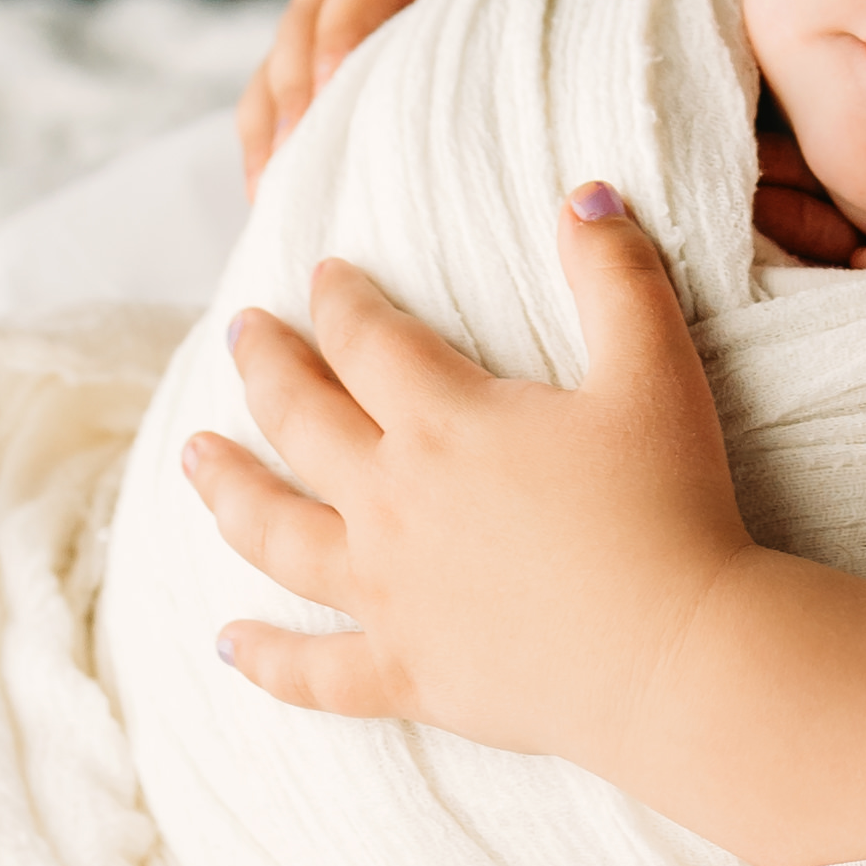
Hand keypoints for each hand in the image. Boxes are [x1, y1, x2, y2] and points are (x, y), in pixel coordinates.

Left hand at [190, 222, 750, 760]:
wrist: (672, 652)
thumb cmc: (668, 507)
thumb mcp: (654, 370)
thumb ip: (616, 275)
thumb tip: (583, 193)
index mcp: (446, 421)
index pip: (367, 341)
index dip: (339, 301)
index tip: (319, 274)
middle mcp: (393, 501)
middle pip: (302, 422)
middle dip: (266, 368)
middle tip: (240, 332)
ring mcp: (388, 593)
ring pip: (277, 535)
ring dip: (228, 491)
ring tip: (193, 459)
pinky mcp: (406, 672)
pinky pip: (315, 671)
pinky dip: (266, 660)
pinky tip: (228, 644)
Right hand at [237, 0, 636, 189]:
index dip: (347, 23)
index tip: (338, 84)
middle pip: (316, 11)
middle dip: (297, 81)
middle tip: (293, 155)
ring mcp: (377, 12)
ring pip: (294, 50)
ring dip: (276, 116)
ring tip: (271, 188)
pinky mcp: (370, 63)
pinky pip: (300, 90)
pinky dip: (277, 136)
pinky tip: (274, 193)